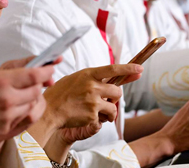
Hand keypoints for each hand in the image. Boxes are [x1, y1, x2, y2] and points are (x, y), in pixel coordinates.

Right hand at [0, 64, 54, 166]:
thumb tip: (16, 71)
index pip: (34, 74)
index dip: (47, 67)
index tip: (52, 63)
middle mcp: (7, 102)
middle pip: (37, 90)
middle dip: (41, 82)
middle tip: (42, 76)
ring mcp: (7, 119)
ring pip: (35, 106)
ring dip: (37, 97)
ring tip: (33, 91)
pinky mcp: (5, 132)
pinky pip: (27, 121)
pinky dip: (31, 112)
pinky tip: (27, 106)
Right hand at [28, 64, 142, 145]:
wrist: (49, 110)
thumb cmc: (61, 93)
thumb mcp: (76, 78)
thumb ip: (93, 78)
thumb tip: (113, 78)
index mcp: (88, 74)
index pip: (113, 69)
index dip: (128, 69)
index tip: (139, 68)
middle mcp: (92, 86)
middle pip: (117, 91)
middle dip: (116, 97)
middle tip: (108, 100)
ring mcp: (93, 101)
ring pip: (114, 106)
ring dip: (110, 111)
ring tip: (101, 112)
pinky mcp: (92, 115)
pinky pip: (105, 118)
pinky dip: (101, 119)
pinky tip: (88, 117)